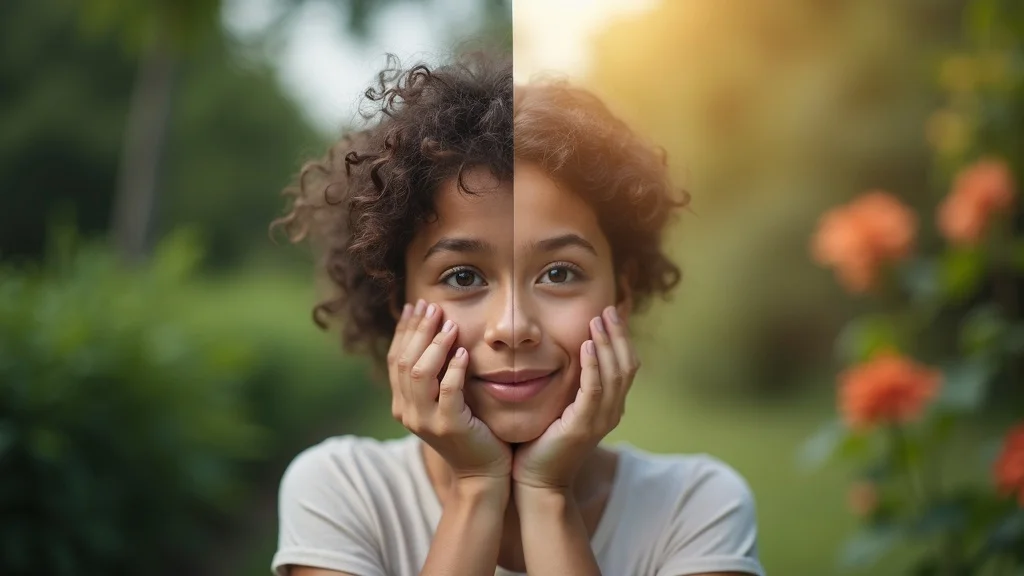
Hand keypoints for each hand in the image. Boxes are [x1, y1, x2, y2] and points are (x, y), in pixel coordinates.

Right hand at [388, 299, 511, 481]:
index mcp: (402, 403)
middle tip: (432, 307)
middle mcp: (408, 412)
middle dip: (418, 330)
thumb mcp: (444, 400)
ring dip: (434, 345)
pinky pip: (448, 391)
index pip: (395, 359)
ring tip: (450, 325)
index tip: (415, 306)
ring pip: (420, 373)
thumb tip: (435, 333)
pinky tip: (464, 353)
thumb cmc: (469, 430)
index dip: (404, 330)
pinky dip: (454, 369)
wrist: (482, 472)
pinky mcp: (450, 427)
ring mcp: (426, 421)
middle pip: (404, 361)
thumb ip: (436, 374)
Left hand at [512, 306, 638, 491]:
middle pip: (627, 365)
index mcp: (609, 407)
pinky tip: (587, 346)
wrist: (537, 481)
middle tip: (607, 309)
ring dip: (607, 344)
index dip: (621, 338)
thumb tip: (566, 355)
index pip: (625, 365)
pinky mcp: (582, 426)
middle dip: (618, 334)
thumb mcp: (562, 408)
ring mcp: (600, 420)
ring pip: (614, 374)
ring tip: (597, 320)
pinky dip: (593, 366)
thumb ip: (571, 386)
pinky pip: (593, 390)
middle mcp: (612, 412)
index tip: (611, 313)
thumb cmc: (543, 444)